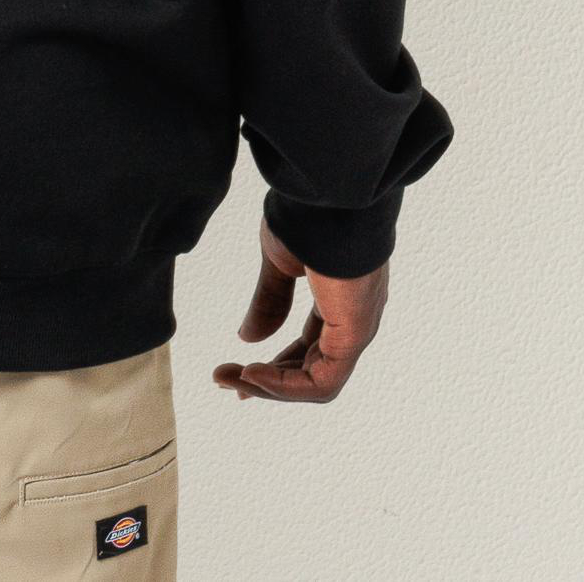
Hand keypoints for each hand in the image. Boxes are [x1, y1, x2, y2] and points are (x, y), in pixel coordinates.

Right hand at [211, 216, 388, 402]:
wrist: (330, 196)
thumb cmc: (310, 218)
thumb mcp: (280, 262)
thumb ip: (269, 300)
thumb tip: (248, 339)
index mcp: (340, 301)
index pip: (310, 348)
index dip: (275, 365)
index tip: (238, 370)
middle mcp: (353, 321)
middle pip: (312, 369)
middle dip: (268, 381)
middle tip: (227, 381)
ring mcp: (356, 330)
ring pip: (316, 382)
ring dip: (271, 386)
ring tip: (232, 381)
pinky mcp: (353, 335)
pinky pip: (321, 380)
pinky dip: (285, 385)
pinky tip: (252, 374)